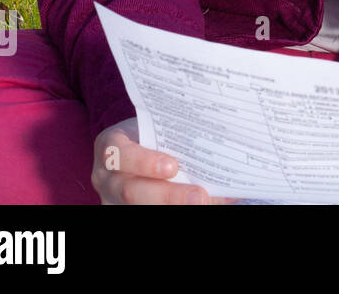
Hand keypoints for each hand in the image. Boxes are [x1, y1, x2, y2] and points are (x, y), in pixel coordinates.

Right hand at [92, 117, 234, 204]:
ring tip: (203, 203)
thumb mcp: (161, 128)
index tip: (173, 166)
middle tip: (200, 196)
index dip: (144, 162)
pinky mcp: (122, 209)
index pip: (119, 154)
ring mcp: (111, 200)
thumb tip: (232, 150)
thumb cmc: (155, 133)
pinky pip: (145, 211)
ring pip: (137, 206)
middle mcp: (105, 177)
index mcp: (111, 147)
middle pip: (131, 190)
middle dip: (168, 195)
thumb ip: (186, 137)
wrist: (139, 150)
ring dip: (172, 206)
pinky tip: (202, 205)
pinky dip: (173, 209)